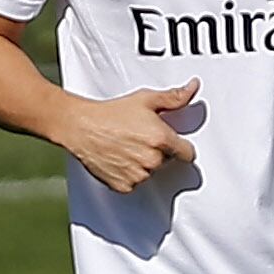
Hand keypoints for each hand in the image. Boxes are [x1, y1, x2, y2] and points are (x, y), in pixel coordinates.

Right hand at [61, 80, 197, 192]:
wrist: (81, 127)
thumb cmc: (110, 114)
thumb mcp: (145, 99)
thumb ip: (174, 97)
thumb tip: (193, 88)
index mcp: (161, 139)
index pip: (187, 153)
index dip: (180, 146)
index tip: (171, 142)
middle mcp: (152, 160)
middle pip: (167, 161)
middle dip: (159, 152)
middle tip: (140, 138)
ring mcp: (138, 175)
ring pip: (151, 173)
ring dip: (144, 164)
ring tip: (127, 148)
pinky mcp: (124, 186)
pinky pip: (135, 183)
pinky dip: (129, 175)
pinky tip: (119, 159)